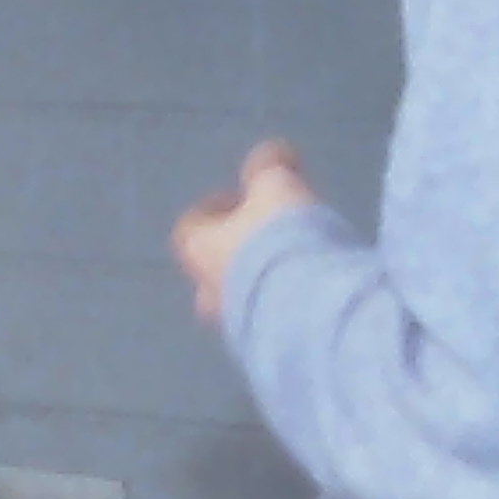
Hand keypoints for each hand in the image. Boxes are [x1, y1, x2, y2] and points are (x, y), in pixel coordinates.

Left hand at [173, 141, 321, 327]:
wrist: (308, 307)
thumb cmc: (278, 240)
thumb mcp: (275, 188)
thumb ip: (269, 168)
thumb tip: (274, 153)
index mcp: (202, 251)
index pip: (188, 230)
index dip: (208, 211)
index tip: (233, 198)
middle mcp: (212, 292)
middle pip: (209, 272)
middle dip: (232, 253)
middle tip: (261, 236)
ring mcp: (238, 324)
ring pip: (239, 300)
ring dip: (259, 281)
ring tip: (293, 263)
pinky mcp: (270, 346)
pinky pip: (269, 321)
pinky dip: (282, 304)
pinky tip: (310, 291)